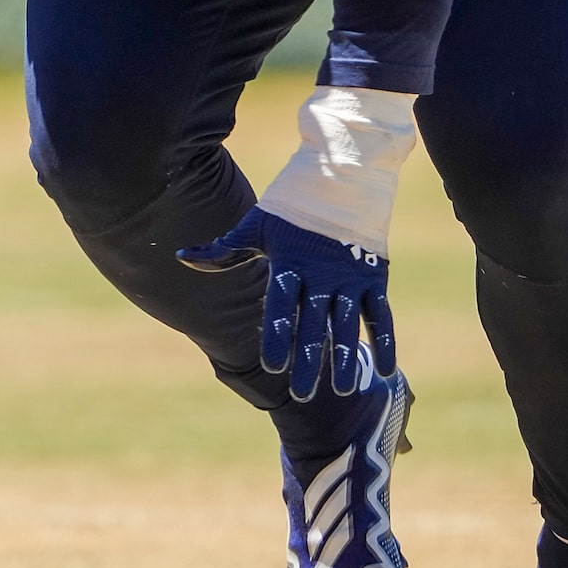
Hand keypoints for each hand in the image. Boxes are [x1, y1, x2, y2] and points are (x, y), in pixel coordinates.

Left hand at [178, 207, 395, 397]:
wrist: (343, 173)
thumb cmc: (292, 203)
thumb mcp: (256, 225)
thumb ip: (223, 250)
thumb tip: (181, 258)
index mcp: (290, 262)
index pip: (281, 306)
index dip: (278, 335)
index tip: (271, 365)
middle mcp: (321, 274)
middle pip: (313, 323)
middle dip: (308, 360)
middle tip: (300, 394)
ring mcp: (350, 276)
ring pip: (347, 324)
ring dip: (344, 357)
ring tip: (338, 390)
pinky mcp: (374, 276)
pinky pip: (382, 314)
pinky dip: (385, 340)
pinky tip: (385, 369)